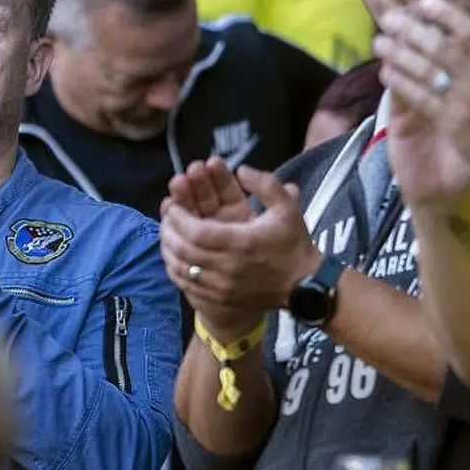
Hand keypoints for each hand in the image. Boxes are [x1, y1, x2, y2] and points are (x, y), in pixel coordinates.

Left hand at [160, 165, 319, 339]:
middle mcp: (229, 268)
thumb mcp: (287, 208)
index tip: (172, 205)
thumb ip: (266, 184)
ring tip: (165, 233)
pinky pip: (188, 285)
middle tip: (166, 217)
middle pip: (184, 250)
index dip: (179, 218)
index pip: (197, 232)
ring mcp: (223, 288)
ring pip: (182, 269)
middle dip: (169, 231)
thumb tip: (241, 170)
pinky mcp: (220, 299)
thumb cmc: (292, 245)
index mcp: (242, 243)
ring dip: (168, 249)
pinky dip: (176, 270)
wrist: (304, 286)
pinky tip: (173, 257)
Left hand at [375, 0, 469, 189]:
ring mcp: (465, 101)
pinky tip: (385, 73)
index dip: (445, 14)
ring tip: (379, 42)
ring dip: (399, 54)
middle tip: (388, 18)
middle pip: (440, 46)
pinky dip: (401, 84)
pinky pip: (421, 98)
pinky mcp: (452, 123)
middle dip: (411, 29)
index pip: (469, 31)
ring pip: (426, 70)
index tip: (423, 2)